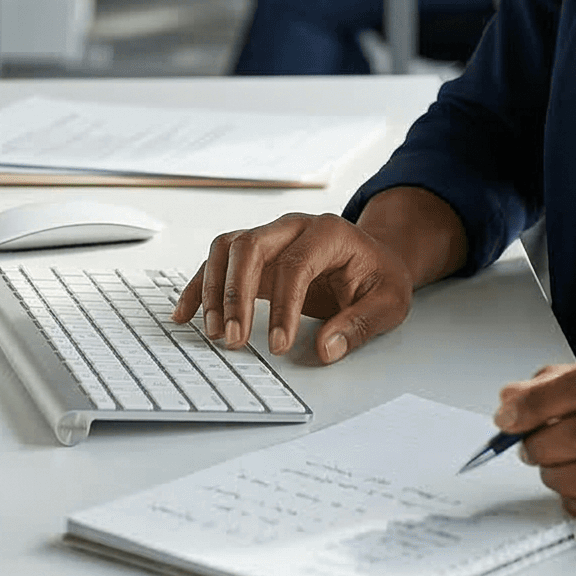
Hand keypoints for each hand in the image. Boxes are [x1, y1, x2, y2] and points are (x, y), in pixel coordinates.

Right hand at [170, 211, 416, 363]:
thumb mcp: (390, 302)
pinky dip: (200, 286)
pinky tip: (186, 313)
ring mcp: (272, 236)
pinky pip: (219, 261)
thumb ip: (360, 324)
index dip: (283, 307)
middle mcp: (294, 227)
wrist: (377, 259)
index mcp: (329, 232)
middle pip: (250, 246)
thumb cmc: (381, 277)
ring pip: (228, 249)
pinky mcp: (256, 254)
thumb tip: (326, 349)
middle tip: (233, 339)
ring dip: (214, 289)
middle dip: (236, 294)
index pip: (296, 264)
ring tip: (214, 332)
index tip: (278, 345)